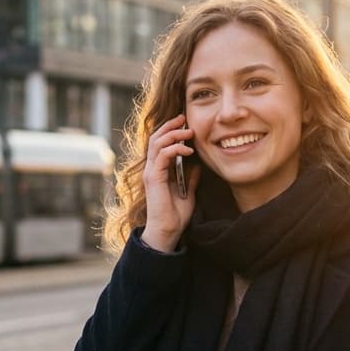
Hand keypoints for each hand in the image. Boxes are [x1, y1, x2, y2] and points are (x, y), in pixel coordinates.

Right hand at [142, 114, 199, 251]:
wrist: (168, 231)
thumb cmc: (176, 216)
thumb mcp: (188, 193)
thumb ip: (190, 179)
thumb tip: (198, 166)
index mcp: (159, 171)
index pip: (160, 143)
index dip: (171, 131)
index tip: (185, 124)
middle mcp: (152, 169)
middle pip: (156, 138)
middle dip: (170, 126)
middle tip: (184, 119)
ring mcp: (151, 173)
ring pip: (157, 143)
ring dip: (173, 134)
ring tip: (188, 131)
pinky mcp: (153, 178)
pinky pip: (162, 156)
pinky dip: (175, 149)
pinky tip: (188, 150)